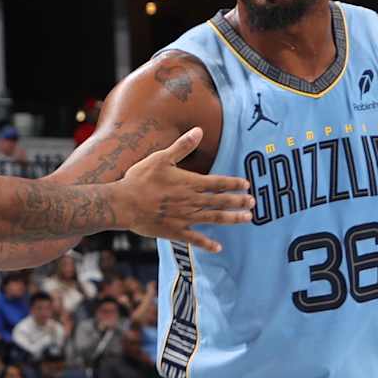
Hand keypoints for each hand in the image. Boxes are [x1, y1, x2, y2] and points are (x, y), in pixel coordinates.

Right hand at [113, 127, 254, 253]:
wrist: (124, 204)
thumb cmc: (140, 179)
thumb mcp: (161, 158)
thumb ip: (183, 146)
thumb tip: (199, 130)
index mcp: (190, 183)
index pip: (218, 183)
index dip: (234, 183)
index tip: (246, 185)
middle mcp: (192, 201)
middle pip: (221, 201)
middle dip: (239, 201)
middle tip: (253, 202)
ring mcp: (185, 218)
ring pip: (215, 218)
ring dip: (233, 219)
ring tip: (247, 219)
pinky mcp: (175, 231)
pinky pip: (195, 239)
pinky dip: (208, 244)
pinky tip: (218, 248)